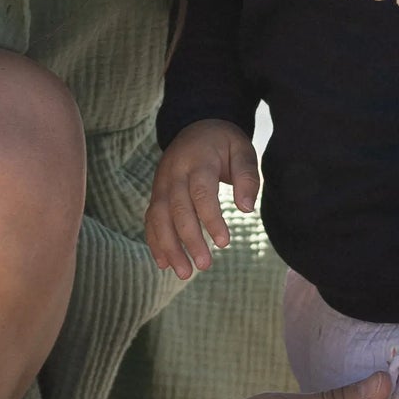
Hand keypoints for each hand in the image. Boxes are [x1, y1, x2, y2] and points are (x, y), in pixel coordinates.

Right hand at [146, 117, 259, 279]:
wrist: (195, 126)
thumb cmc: (224, 143)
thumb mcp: (242, 150)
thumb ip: (247, 177)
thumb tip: (247, 208)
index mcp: (198, 161)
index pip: (201, 193)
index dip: (211, 219)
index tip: (225, 243)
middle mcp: (174, 173)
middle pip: (177, 209)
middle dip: (189, 240)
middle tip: (204, 266)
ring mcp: (161, 183)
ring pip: (159, 217)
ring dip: (169, 246)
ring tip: (184, 273)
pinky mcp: (156, 193)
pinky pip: (150, 219)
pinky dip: (154, 241)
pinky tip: (164, 263)